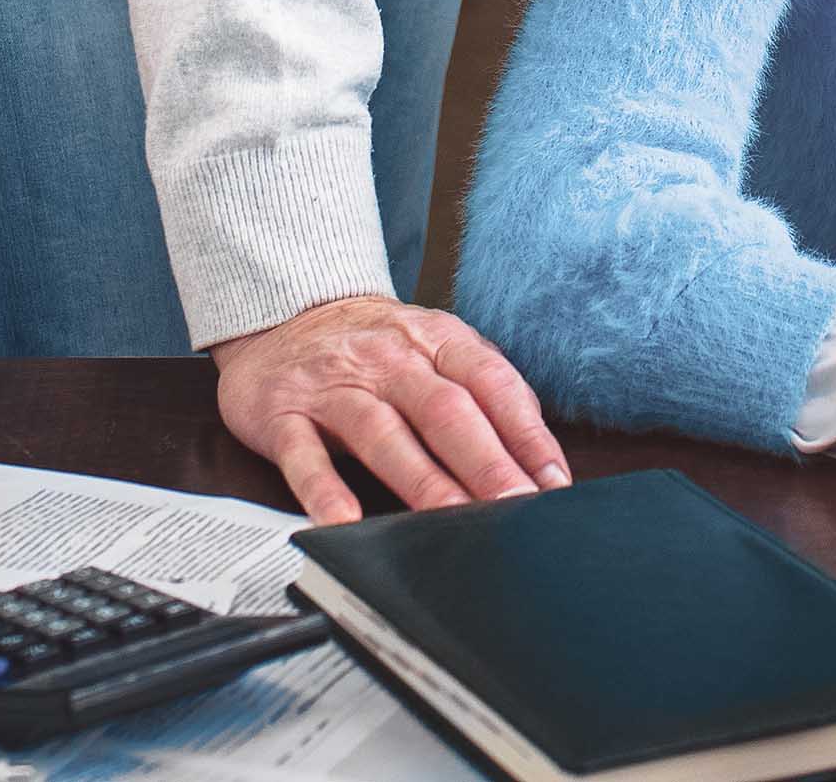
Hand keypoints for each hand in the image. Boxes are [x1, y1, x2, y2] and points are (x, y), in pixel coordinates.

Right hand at [211, 294, 570, 524]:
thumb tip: (536, 443)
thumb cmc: (375, 346)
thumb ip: (483, 385)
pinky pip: (304, 455)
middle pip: (445, 410)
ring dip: (422, 481)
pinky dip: (324, 490)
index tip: (552, 482)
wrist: (283, 315)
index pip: (491, 383)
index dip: (526, 433)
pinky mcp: (283, 414)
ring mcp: (335, 386)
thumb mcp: (433, 345)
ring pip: (383, 434)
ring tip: (454, 519)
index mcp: (435, 339)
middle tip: (515, 507)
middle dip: (485, 462)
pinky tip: (343, 521)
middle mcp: (389, 359)